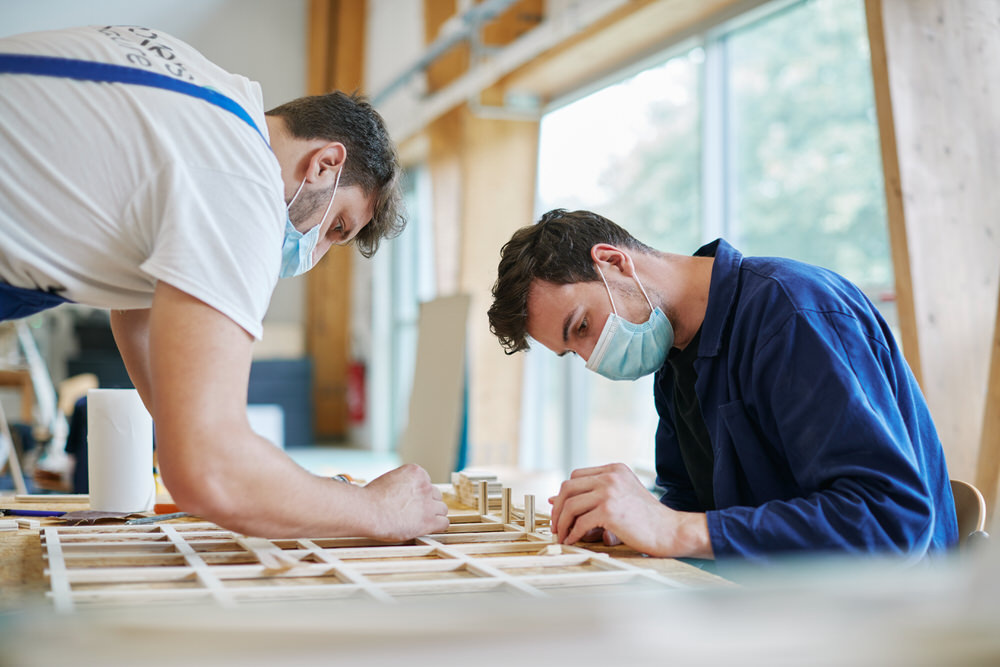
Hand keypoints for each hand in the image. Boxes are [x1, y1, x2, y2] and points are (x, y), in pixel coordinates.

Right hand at [361, 464, 449, 540]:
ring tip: (419, 521)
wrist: (367, 511)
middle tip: (415, 512)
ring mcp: (428, 503)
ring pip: (442, 509)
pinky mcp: (429, 520)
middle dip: (427, 503)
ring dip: (433, 515)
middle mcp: (425, 485)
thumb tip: (406, 494)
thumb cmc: (370, 499)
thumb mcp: (389, 480)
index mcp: (416, 472)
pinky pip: (444, 523)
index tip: (411, 501)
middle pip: (436, 495)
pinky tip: (429, 528)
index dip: (418, 494)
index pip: (426, 483)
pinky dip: (437, 526)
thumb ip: (402, 484)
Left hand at [548, 463, 711, 557]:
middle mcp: (610, 476)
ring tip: (562, 534)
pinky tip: (573, 540)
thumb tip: (555, 499)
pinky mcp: (609, 511)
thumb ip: (593, 495)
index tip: (560, 510)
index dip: (565, 494)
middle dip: (558, 508)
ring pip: (571, 505)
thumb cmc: (647, 518)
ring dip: (562, 522)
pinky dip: (573, 533)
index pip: (576, 476)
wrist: (671, 530)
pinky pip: (581, 522)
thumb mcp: (621, 497)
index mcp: (614, 469)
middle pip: (569, 487)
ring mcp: (610, 492)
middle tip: (556, 524)